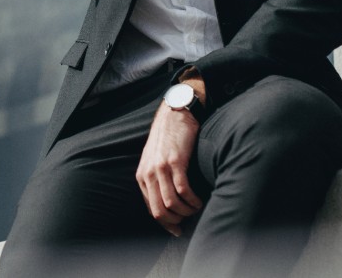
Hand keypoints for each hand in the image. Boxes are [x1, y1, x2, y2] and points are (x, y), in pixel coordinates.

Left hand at [136, 93, 203, 235]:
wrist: (175, 113)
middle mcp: (149, 173)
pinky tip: (199, 200)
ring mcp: (161, 167)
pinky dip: (193, 200)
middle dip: (175, 222)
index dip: (166, 223)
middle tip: (188, 222)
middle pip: (159, 210)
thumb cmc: (168, 138)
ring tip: (196, 209)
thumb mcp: (154, 159)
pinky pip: (183, 190)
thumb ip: (156, 179)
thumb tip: (167, 203)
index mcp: (142, 176)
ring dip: (186, 212)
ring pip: (172, 203)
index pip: (152, 209)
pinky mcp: (176, 161)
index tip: (178, 229)